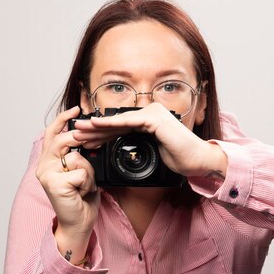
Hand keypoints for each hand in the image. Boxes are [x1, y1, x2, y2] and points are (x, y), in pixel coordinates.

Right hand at [35, 106, 100, 243]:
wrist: (78, 223)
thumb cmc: (81, 199)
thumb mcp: (80, 172)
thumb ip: (78, 155)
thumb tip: (87, 138)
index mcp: (48, 161)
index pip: (53, 133)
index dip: (64, 119)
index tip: (77, 109)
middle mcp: (43, 166)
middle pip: (64, 140)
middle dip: (81, 142)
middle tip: (90, 147)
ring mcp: (47, 174)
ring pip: (76, 156)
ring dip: (88, 172)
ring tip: (84, 185)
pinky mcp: (54, 183)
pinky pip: (81, 172)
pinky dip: (88, 182)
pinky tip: (82, 193)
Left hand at [72, 103, 227, 177]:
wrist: (198, 161)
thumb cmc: (180, 158)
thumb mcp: (154, 152)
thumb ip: (140, 146)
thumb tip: (124, 151)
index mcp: (150, 119)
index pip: (121, 127)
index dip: (102, 134)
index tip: (86, 141)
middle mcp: (151, 112)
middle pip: (117, 123)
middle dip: (95, 130)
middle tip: (75, 134)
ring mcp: (153, 113)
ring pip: (119, 121)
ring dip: (97, 127)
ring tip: (79, 131)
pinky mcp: (154, 119)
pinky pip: (127, 122)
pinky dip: (110, 124)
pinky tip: (95, 126)